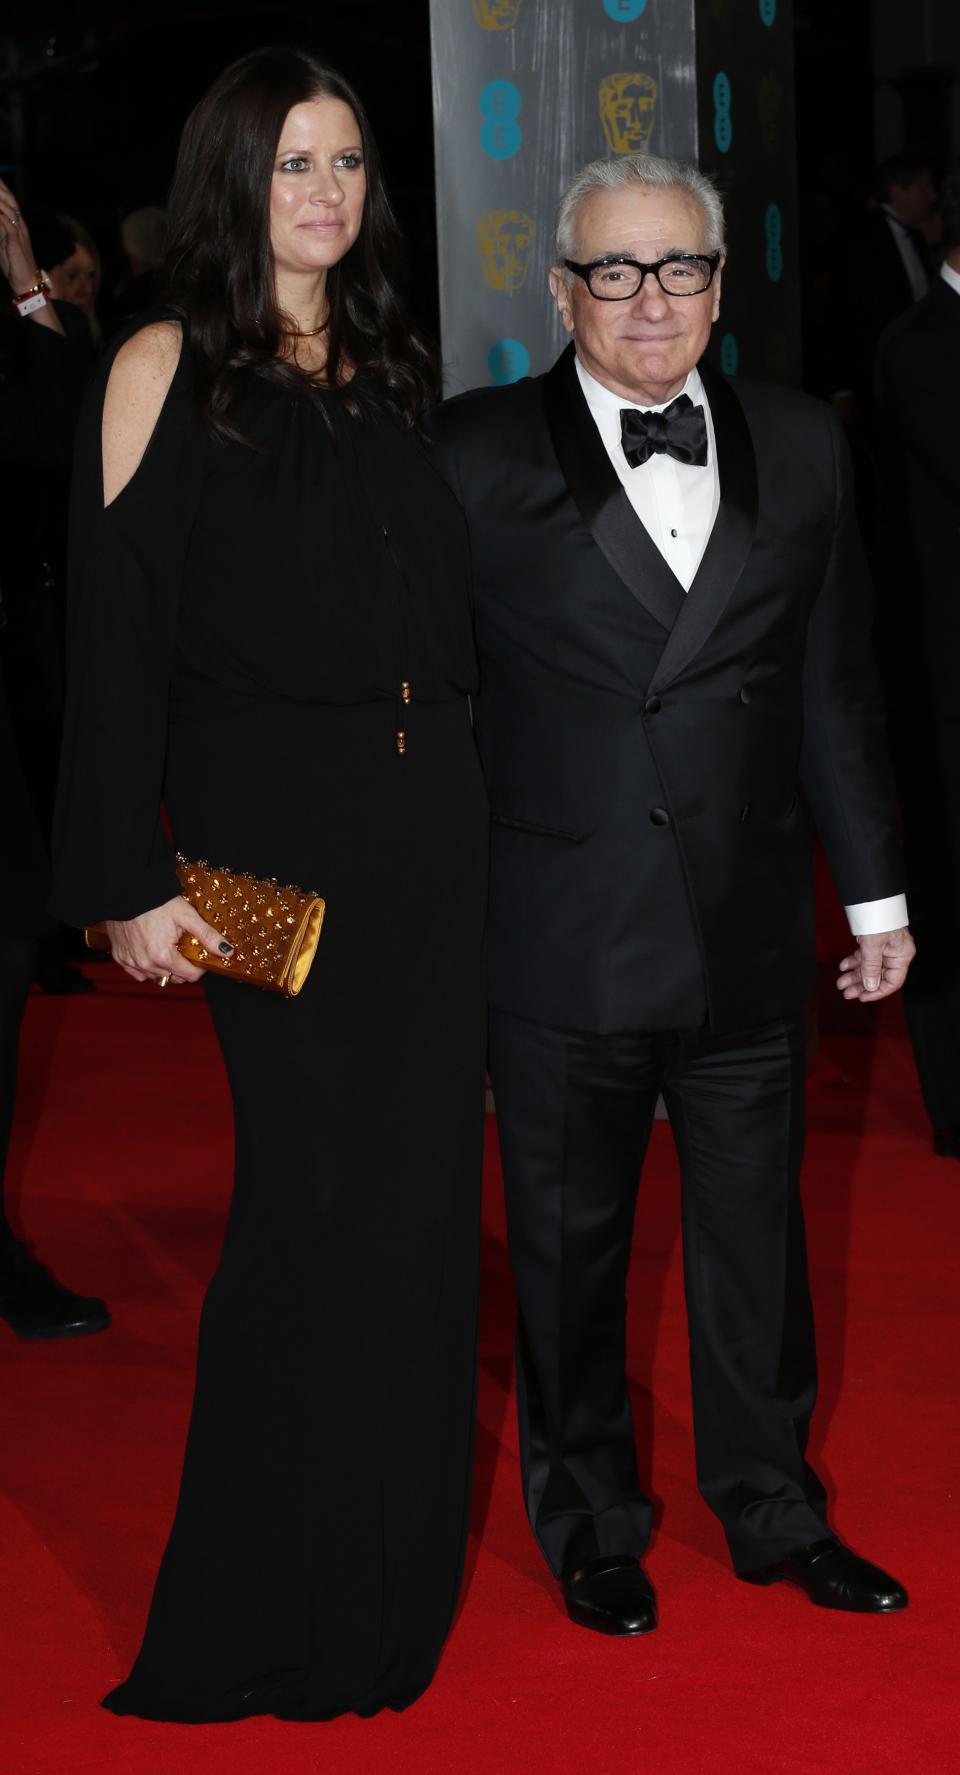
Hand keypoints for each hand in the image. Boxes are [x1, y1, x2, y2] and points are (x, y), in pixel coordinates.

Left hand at [0, 178, 38, 292]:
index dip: (2, 188)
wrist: (25, 281)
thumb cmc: (13, 263)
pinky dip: (1, 216)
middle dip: (1, 189)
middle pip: (10, 201)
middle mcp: (20, 225)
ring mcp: (20, 233)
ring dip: (0, 200)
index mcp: (17, 223)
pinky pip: (9, 225)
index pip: (10, 200)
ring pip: (10, 210)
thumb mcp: (1, 242)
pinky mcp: (17, 242)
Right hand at [105, 895, 232, 985]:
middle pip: (173, 978)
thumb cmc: (156, 901)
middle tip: (184, 949)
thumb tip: (227, 951)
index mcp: (163, 956)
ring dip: (165, 969)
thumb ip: (207, 935)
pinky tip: (151, 953)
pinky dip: (146, 967)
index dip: (199, 967)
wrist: (127, 891)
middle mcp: (146, 964)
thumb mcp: (186, 915)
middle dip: (183, 967)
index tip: (200, 955)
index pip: (190, 976)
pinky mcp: (120, 957)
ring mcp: (131, 962)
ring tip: (168, 949)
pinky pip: (138, 973)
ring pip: (156, 977)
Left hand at [836, 926, 914, 1001]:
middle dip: (860, 984)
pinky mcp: (873, 941)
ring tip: (840, 982)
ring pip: (868, 967)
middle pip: (878, 976)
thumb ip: (871, 967)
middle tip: (845, 992)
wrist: (871, 898)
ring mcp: (883, 948)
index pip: (892, 982)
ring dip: (854, 975)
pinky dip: (853, 961)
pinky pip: (863, 956)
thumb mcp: (873, 946)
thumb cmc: (878, 919)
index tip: (862, 997)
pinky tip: (843, 966)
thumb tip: (870, 986)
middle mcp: (894, 953)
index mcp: (901, 956)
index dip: (877, 991)